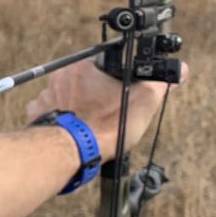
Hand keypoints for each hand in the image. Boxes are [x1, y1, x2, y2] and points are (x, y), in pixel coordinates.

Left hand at [26, 56, 186, 157]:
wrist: (71, 150)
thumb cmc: (106, 125)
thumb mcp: (143, 102)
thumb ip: (160, 83)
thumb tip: (180, 70)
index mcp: (84, 67)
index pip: (102, 66)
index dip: (112, 81)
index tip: (117, 96)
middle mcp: (61, 76)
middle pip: (82, 81)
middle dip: (93, 94)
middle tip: (105, 113)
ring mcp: (45, 94)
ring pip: (64, 96)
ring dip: (74, 106)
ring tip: (88, 124)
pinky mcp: (35, 113)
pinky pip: (48, 111)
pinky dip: (58, 119)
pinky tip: (70, 129)